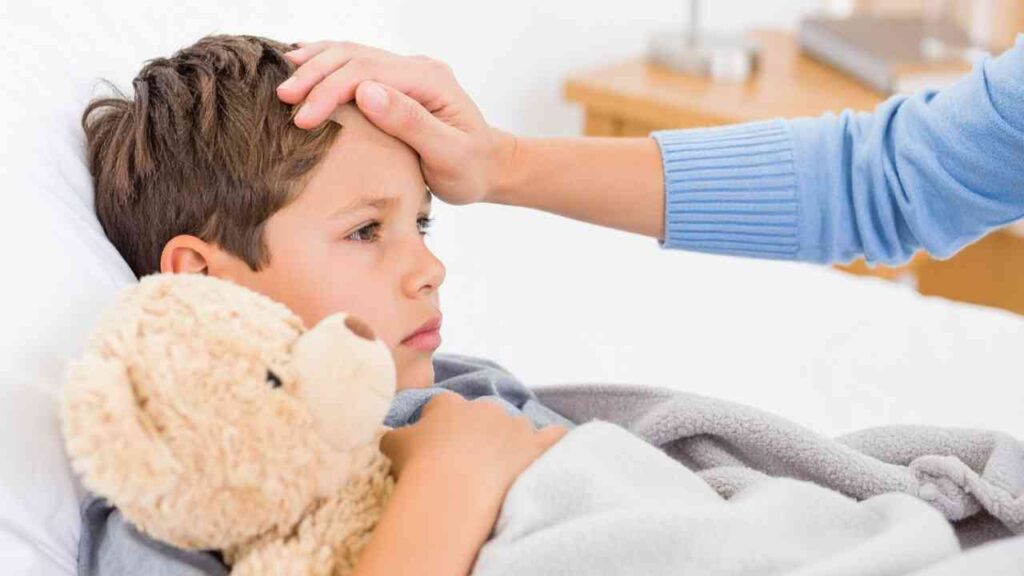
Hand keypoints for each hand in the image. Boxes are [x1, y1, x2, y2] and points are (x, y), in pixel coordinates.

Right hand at [277, 41, 515, 204]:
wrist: (489, 167)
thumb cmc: (471, 168)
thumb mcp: (448, 154)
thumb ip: (410, 122)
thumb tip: (366, 92)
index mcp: (429, 80)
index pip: (366, 72)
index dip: (329, 91)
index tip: (302, 118)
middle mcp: (417, 68)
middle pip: (354, 56)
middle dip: (314, 75)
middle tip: (281, 98)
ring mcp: (406, 72)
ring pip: (351, 53)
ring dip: (315, 64)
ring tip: (282, 78)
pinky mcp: (397, 82)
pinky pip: (356, 63)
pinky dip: (326, 64)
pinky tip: (303, 67)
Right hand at [380, 392, 566, 497]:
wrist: (452, 490)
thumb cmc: (419, 467)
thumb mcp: (394, 446)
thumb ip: (396, 436)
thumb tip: (394, 436)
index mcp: (449, 405)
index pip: (442, 407)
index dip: (437, 426)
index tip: (433, 447)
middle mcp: (485, 408)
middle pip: (482, 416)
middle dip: (476, 434)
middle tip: (464, 464)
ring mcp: (515, 426)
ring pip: (515, 427)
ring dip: (509, 442)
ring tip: (499, 470)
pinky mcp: (537, 447)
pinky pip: (554, 437)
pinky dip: (552, 442)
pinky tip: (547, 453)